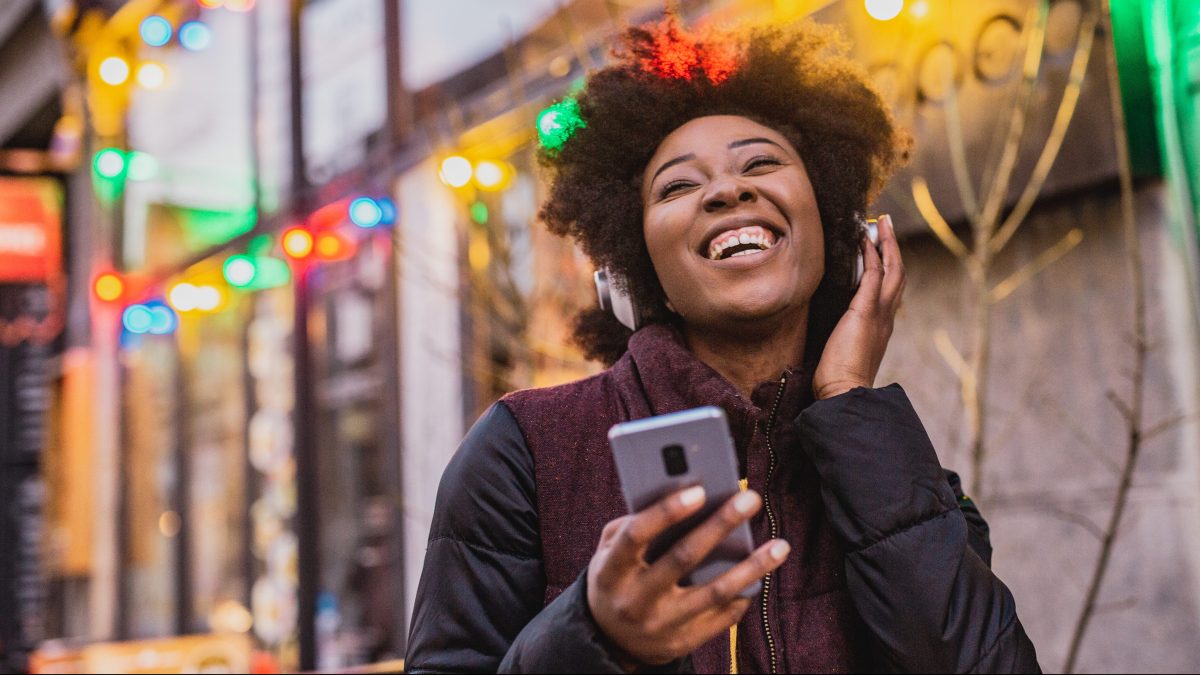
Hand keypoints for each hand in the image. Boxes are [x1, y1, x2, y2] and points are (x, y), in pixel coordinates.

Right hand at [586, 486, 790, 665]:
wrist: (610, 641)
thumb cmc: (616, 579)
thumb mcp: (608, 552)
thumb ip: (632, 524)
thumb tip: (680, 496)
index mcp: (610, 570)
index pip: (637, 536)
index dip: (666, 512)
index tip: (699, 490)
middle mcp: (635, 600)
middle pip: (683, 558)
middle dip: (720, 525)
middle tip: (751, 499)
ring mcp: (660, 625)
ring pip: (714, 592)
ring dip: (752, 567)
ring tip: (780, 545)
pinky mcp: (682, 643)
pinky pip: (722, 617)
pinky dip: (744, 594)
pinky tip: (761, 574)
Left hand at [812, 213, 905, 399]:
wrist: (844, 393)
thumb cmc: (838, 380)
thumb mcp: (843, 351)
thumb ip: (843, 335)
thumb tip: (830, 327)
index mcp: (881, 327)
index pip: (889, 291)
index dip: (886, 268)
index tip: (879, 249)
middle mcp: (886, 318)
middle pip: (898, 274)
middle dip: (892, 247)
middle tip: (884, 225)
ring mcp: (879, 314)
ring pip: (892, 270)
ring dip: (886, 244)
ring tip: (879, 223)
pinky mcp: (865, 312)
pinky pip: (873, 276)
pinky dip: (871, 256)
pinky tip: (864, 240)